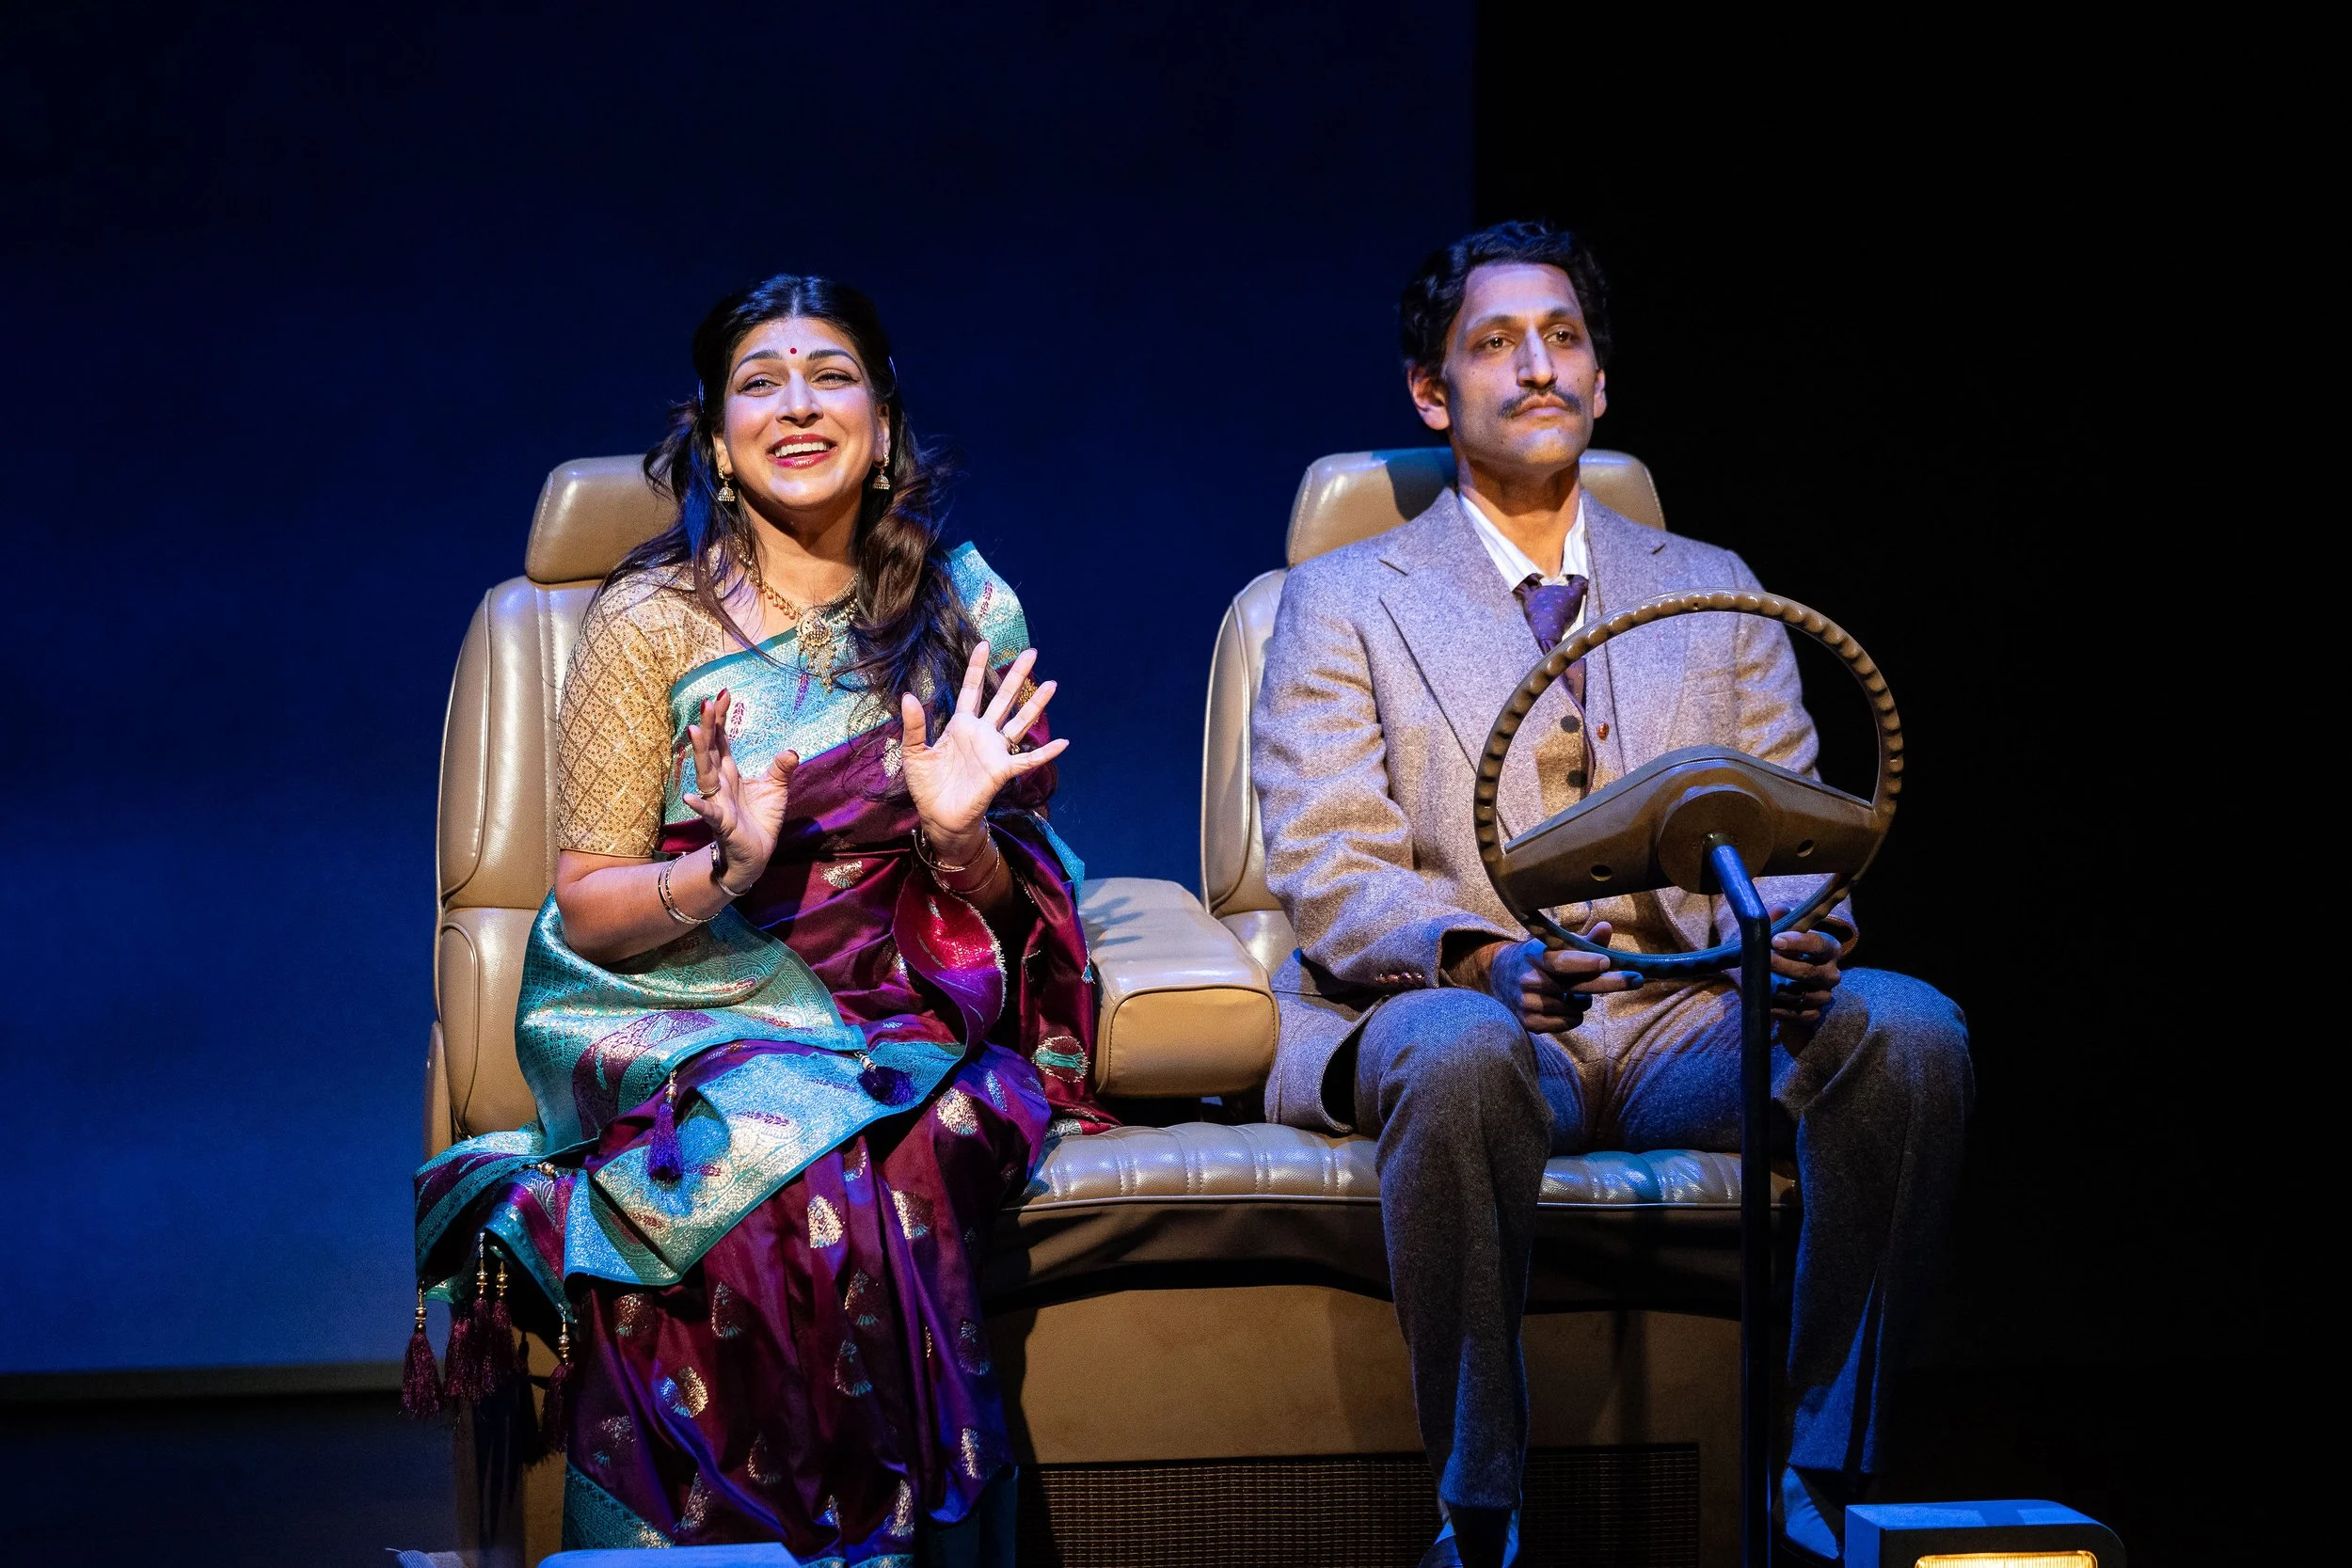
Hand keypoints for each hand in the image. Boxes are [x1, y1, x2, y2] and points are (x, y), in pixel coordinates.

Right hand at [682, 686, 798, 888]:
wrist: (755, 855)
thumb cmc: (760, 820)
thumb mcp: (776, 790)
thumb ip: (781, 769)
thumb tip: (792, 751)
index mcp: (730, 772)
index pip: (721, 739)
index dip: (720, 718)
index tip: (723, 693)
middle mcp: (719, 783)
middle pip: (710, 749)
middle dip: (708, 726)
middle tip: (707, 701)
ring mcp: (718, 802)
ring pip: (705, 774)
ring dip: (699, 753)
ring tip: (694, 731)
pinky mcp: (723, 823)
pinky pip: (709, 813)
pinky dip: (700, 806)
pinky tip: (691, 797)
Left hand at [899, 641, 1068, 861]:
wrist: (938, 816)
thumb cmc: (927, 785)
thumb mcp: (914, 752)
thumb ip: (913, 725)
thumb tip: (908, 696)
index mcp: (960, 726)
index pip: (972, 690)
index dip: (978, 668)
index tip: (985, 644)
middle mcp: (982, 733)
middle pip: (1003, 698)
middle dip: (1017, 676)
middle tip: (1032, 652)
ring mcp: (994, 751)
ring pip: (1019, 722)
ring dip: (1035, 705)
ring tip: (1052, 685)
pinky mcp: (1002, 771)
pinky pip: (1027, 760)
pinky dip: (1045, 753)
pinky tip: (1063, 743)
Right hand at [1484, 920, 1642, 1035]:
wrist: (1497, 977)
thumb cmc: (1536, 958)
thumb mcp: (1554, 945)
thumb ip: (1583, 941)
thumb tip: (1607, 927)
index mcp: (1535, 956)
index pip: (1562, 961)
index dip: (1584, 962)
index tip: (1607, 962)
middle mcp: (1529, 980)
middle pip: (1577, 986)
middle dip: (1610, 983)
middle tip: (1637, 980)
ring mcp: (1528, 1004)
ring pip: (1577, 1007)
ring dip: (1583, 1000)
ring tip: (1570, 991)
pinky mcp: (1530, 1023)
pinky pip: (1569, 1022)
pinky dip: (1574, 1014)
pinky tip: (1563, 1005)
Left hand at [1765, 904, 1844, 1022]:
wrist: (1771, 979)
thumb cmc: (1777, 950)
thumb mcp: (1775, 933)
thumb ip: (1778, 921)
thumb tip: (1780, 909)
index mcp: (1829, 949)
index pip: (1820, 945)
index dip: (1798, 943)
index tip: (1775, 940)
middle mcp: (1831, 973)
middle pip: (1811, 972)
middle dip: (1784, 966)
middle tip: (1764, 960)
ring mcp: (1823, 996)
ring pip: (1803, 995)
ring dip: (1779, 990)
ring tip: (1760, 983)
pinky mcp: (1813, 1014)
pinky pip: (1799, 1015)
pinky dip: (1781, 1011)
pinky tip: (1765, 1004)